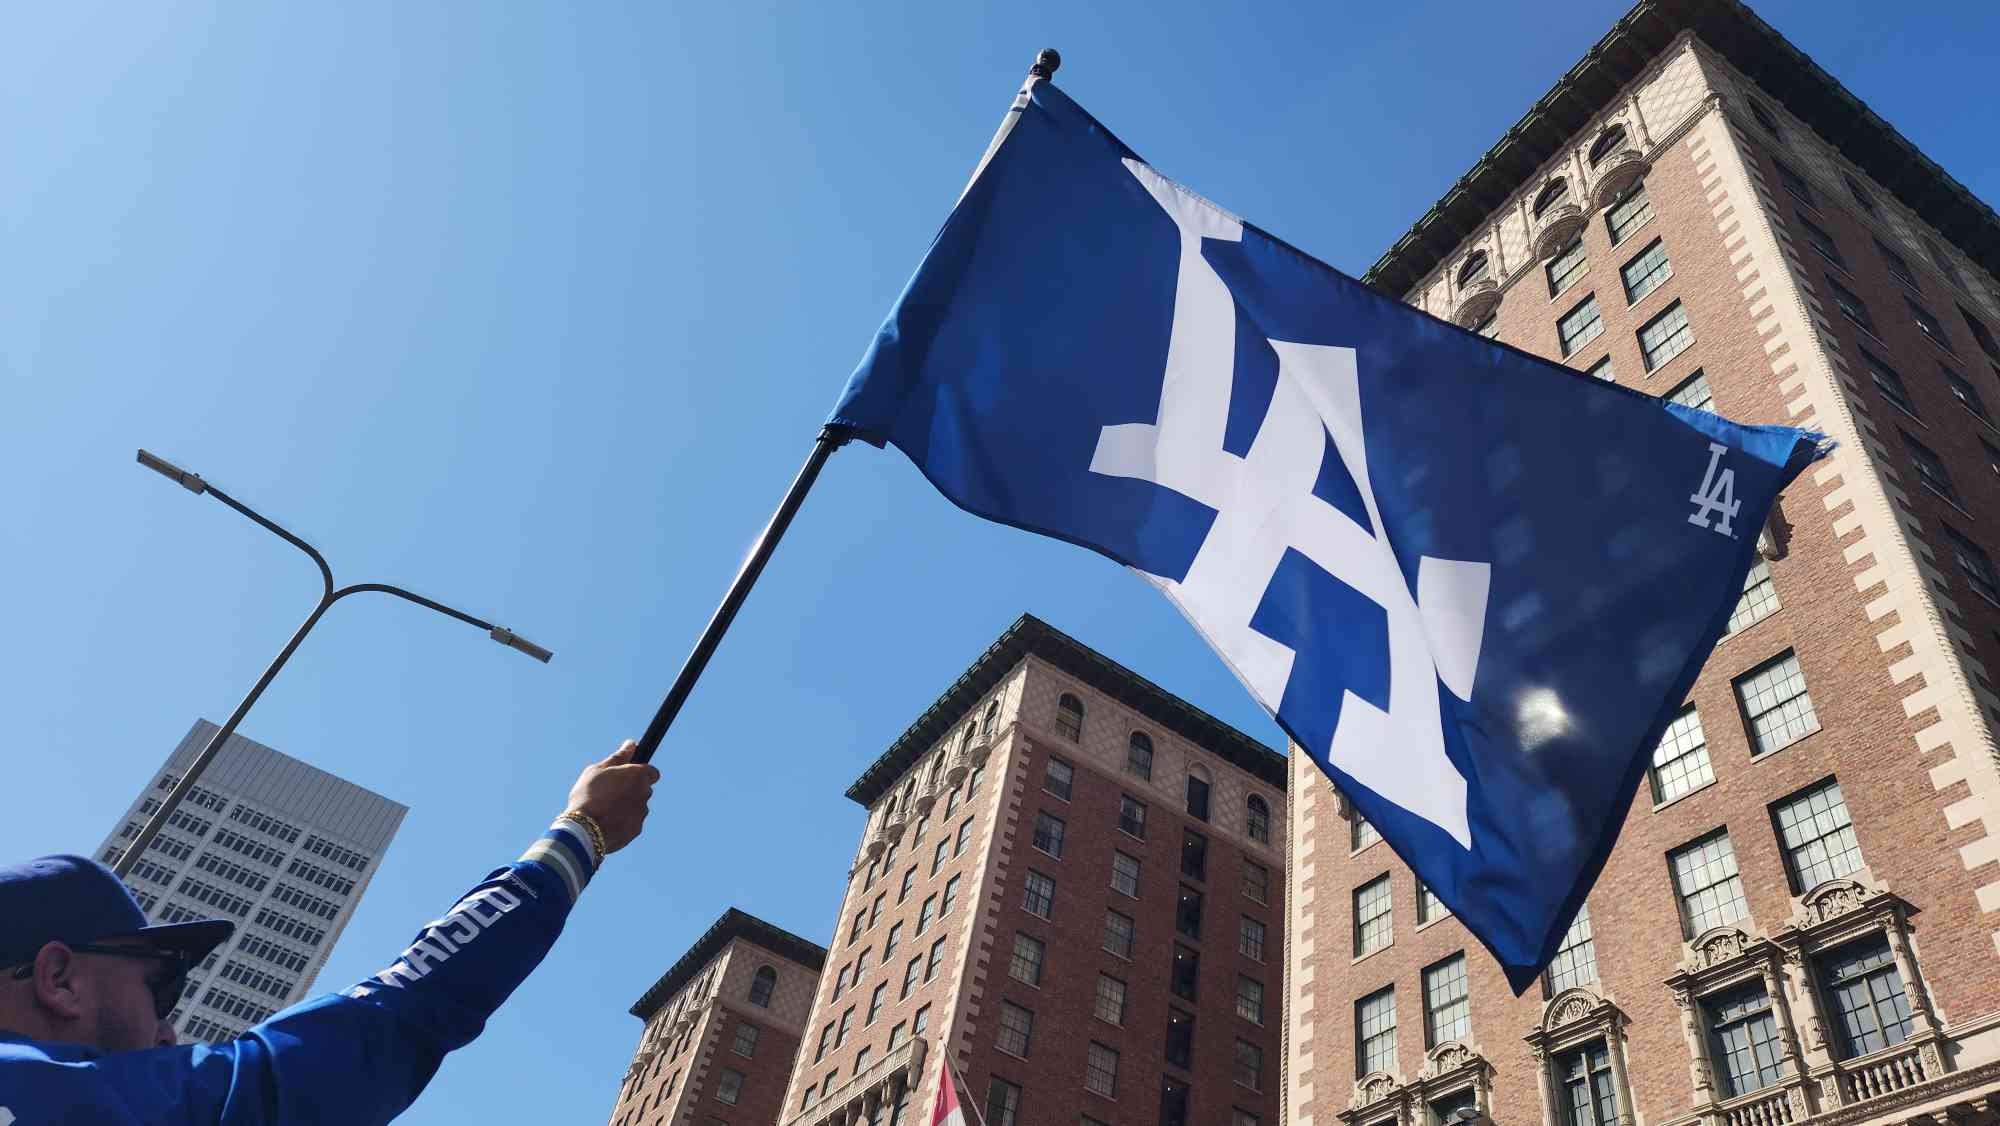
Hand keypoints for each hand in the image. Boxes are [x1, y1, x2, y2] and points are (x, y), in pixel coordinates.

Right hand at [566, 740, 658, 854]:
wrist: (584, 829)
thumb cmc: (588, 794)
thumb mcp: (597, 770)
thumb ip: (618, 757)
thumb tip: (631, 744)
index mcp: (638, 776)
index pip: (652, 772)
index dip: (640, 773)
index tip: (627, 776)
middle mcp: (645, 794)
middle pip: (643, 790)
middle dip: (631, 790)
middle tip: (609, 792)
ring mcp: (641, 814)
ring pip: (637, 807)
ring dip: (627, 807)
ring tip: (604, 809)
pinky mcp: (635, 831)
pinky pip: (631, 823)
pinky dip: (622, 822)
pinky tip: (605, 822)